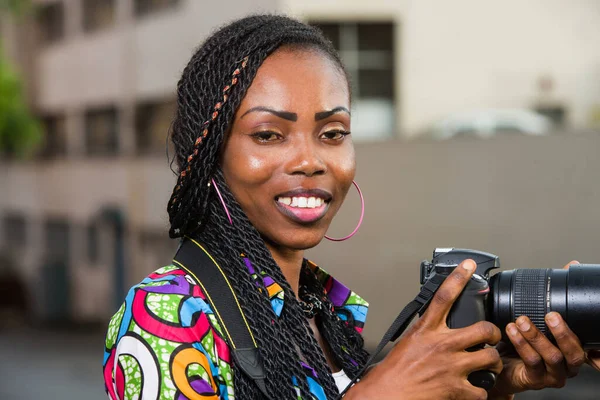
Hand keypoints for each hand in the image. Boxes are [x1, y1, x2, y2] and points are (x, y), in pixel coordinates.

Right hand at [345, 260, 502, 399]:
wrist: (386, 396)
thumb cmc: (392, 373)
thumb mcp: (407, 342)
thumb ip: (426, 332)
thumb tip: (436, 328)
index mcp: (426, 330)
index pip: (444, 296)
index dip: (459, 278)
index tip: (468, 266)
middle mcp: (442, 345)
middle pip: (483, 328)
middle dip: (494, 334)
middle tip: (492, 337)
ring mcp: (452, 367)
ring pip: (490, 358)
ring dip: (492, 363)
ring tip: (487, 365)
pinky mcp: (457, 389)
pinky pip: (483, 389)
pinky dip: (480, 391)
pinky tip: (473, 390)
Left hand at [491, 260, 598, 397]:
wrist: (502, 364)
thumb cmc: (524, 341)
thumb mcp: (542, 316)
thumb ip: (556, 294)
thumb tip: (571, 266)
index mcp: (572, 349)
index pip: (585, 343)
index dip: (584, 335)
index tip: (564, 315)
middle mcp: (567, 364)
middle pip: (574, 352)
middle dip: (562, 332)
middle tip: (549, 316)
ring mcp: (552, 374)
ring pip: (552, 357)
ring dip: (536, 337)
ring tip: (521, 321)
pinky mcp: (535, 380)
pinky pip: (531, 363)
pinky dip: (521, 345)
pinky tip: (511, 332)